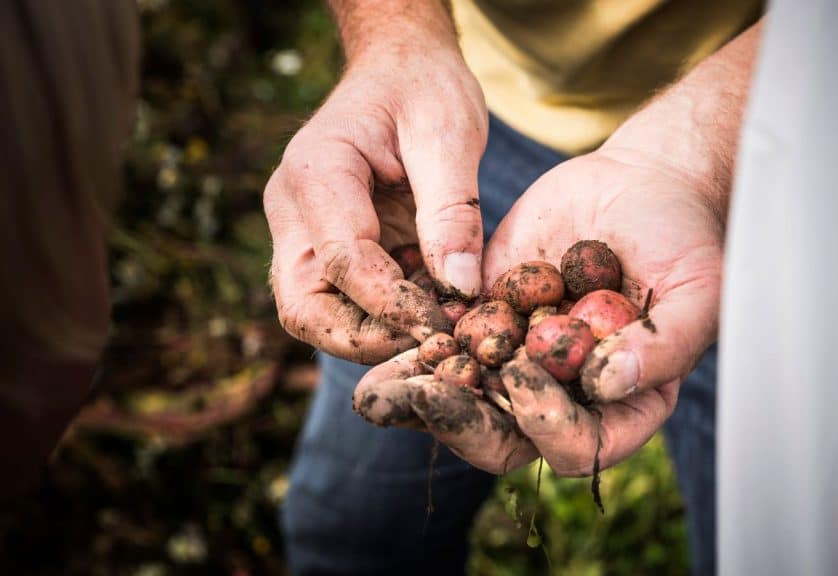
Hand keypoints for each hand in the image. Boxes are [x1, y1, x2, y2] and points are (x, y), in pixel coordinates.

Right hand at [264, 32, 487, 362]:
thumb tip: (460, 287)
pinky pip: (344, 301)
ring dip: (377, 333)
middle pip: (306, 308)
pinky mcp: (324, 247)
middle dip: (368, 339)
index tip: (448, 326)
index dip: (394, 306)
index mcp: (315, 172)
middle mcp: (293, 210)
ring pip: (319, 314)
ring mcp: (302, 232)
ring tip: (441, 324)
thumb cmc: (422, 88)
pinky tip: (435, 305)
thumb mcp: (449, 134)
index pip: (343, 262)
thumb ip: (453, 209)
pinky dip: (386, 316)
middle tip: (435, 344)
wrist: (400, 68)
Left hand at [355, 149, 723, 473]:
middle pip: (505, 438)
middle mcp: (564, 395)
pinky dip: (414, 347)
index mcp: (619, 406)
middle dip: (458, 424)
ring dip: (418, 398)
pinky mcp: (487, 319)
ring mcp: (520, 359)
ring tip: (375, 388)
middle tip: (418, 398)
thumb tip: (606, 383)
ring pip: (463, 400)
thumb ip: (663, 346)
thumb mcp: (697, 290)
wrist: (643, 183)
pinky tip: (384, 337)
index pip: (578, 446)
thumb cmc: (685, 238)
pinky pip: (445, 346)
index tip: (520, 371)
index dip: (545, 423)